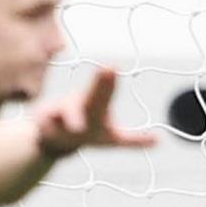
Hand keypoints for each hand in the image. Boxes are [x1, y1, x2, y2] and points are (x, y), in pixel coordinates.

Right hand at [32, 68, 156, 158]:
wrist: (54, 135)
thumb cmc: (89, 131)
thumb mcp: (113, 139)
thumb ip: (135, 139)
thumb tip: (159, 140)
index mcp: (99, 108)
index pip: (107, 95)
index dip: (109, 83)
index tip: (112, 65)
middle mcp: (84, 106)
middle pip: (94, 97)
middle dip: (101, 85)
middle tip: (108, 68)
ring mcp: (65, 111)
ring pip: (70, 112)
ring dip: (74, 117)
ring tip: (79, 128)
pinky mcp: (47, 118)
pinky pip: (48, 120)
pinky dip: (49, 123)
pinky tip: (46, 122)